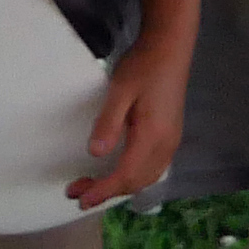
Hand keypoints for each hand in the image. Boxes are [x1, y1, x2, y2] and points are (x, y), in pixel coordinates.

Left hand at [66, 38, 188, 209]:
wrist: (170, 48)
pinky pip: (153, 168)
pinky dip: (134, 177)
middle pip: (136, 181)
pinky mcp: (171, 135)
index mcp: (153, 136)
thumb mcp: (120, 90)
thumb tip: (96, 153)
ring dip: (120, 186)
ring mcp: (172, 141)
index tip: (80, 200)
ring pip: (147, 177)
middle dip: (107, 191)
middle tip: (76, 191)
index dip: (102, 190)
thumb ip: (109, 122)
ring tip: (93, 185)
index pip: (126, 174)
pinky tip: (119, 172)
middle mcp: (166, 145)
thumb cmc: (143, 66)